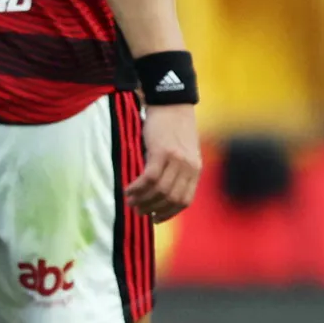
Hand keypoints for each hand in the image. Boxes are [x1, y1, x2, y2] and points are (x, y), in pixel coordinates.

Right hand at [127, 103, 199, 222]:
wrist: (172, 104)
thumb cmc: (172, 129)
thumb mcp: (182, 152)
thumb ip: (176, 171)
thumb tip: (159, 193)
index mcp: (195, 170)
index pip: (184, 201)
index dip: (168, 213)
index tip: (154, 218)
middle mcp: (189, 167)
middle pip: (170, 198)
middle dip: (152, 208)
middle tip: (137, 210)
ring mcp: (177, 160)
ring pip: (159, 190)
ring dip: (142, 199)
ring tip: (130, 201)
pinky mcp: (162, 152)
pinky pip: (149, 178)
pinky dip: (137, 188)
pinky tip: (128, 190)